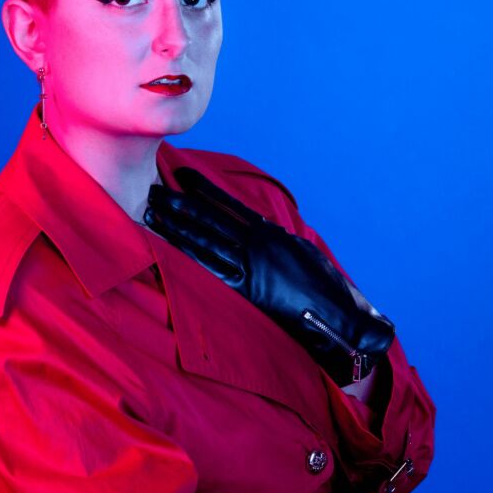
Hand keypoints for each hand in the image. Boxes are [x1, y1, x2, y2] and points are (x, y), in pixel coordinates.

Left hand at [145, 167, 394, 385]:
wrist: (340, 317)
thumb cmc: (324, 288)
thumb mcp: (299, 252)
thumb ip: (274, 239)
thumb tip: (256, 231)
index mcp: (270, 233)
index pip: (229, 205)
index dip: (203, 189)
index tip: (180, 175)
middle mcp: (257, 245)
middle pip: (209, 219)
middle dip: (179, 205)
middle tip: (152, 192)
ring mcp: (251, 267)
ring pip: (205, 240)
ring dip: (176, 226)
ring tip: (153, 212)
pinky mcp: (248, 290)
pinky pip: (211, 268)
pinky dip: (189, 255)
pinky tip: (169, 245)